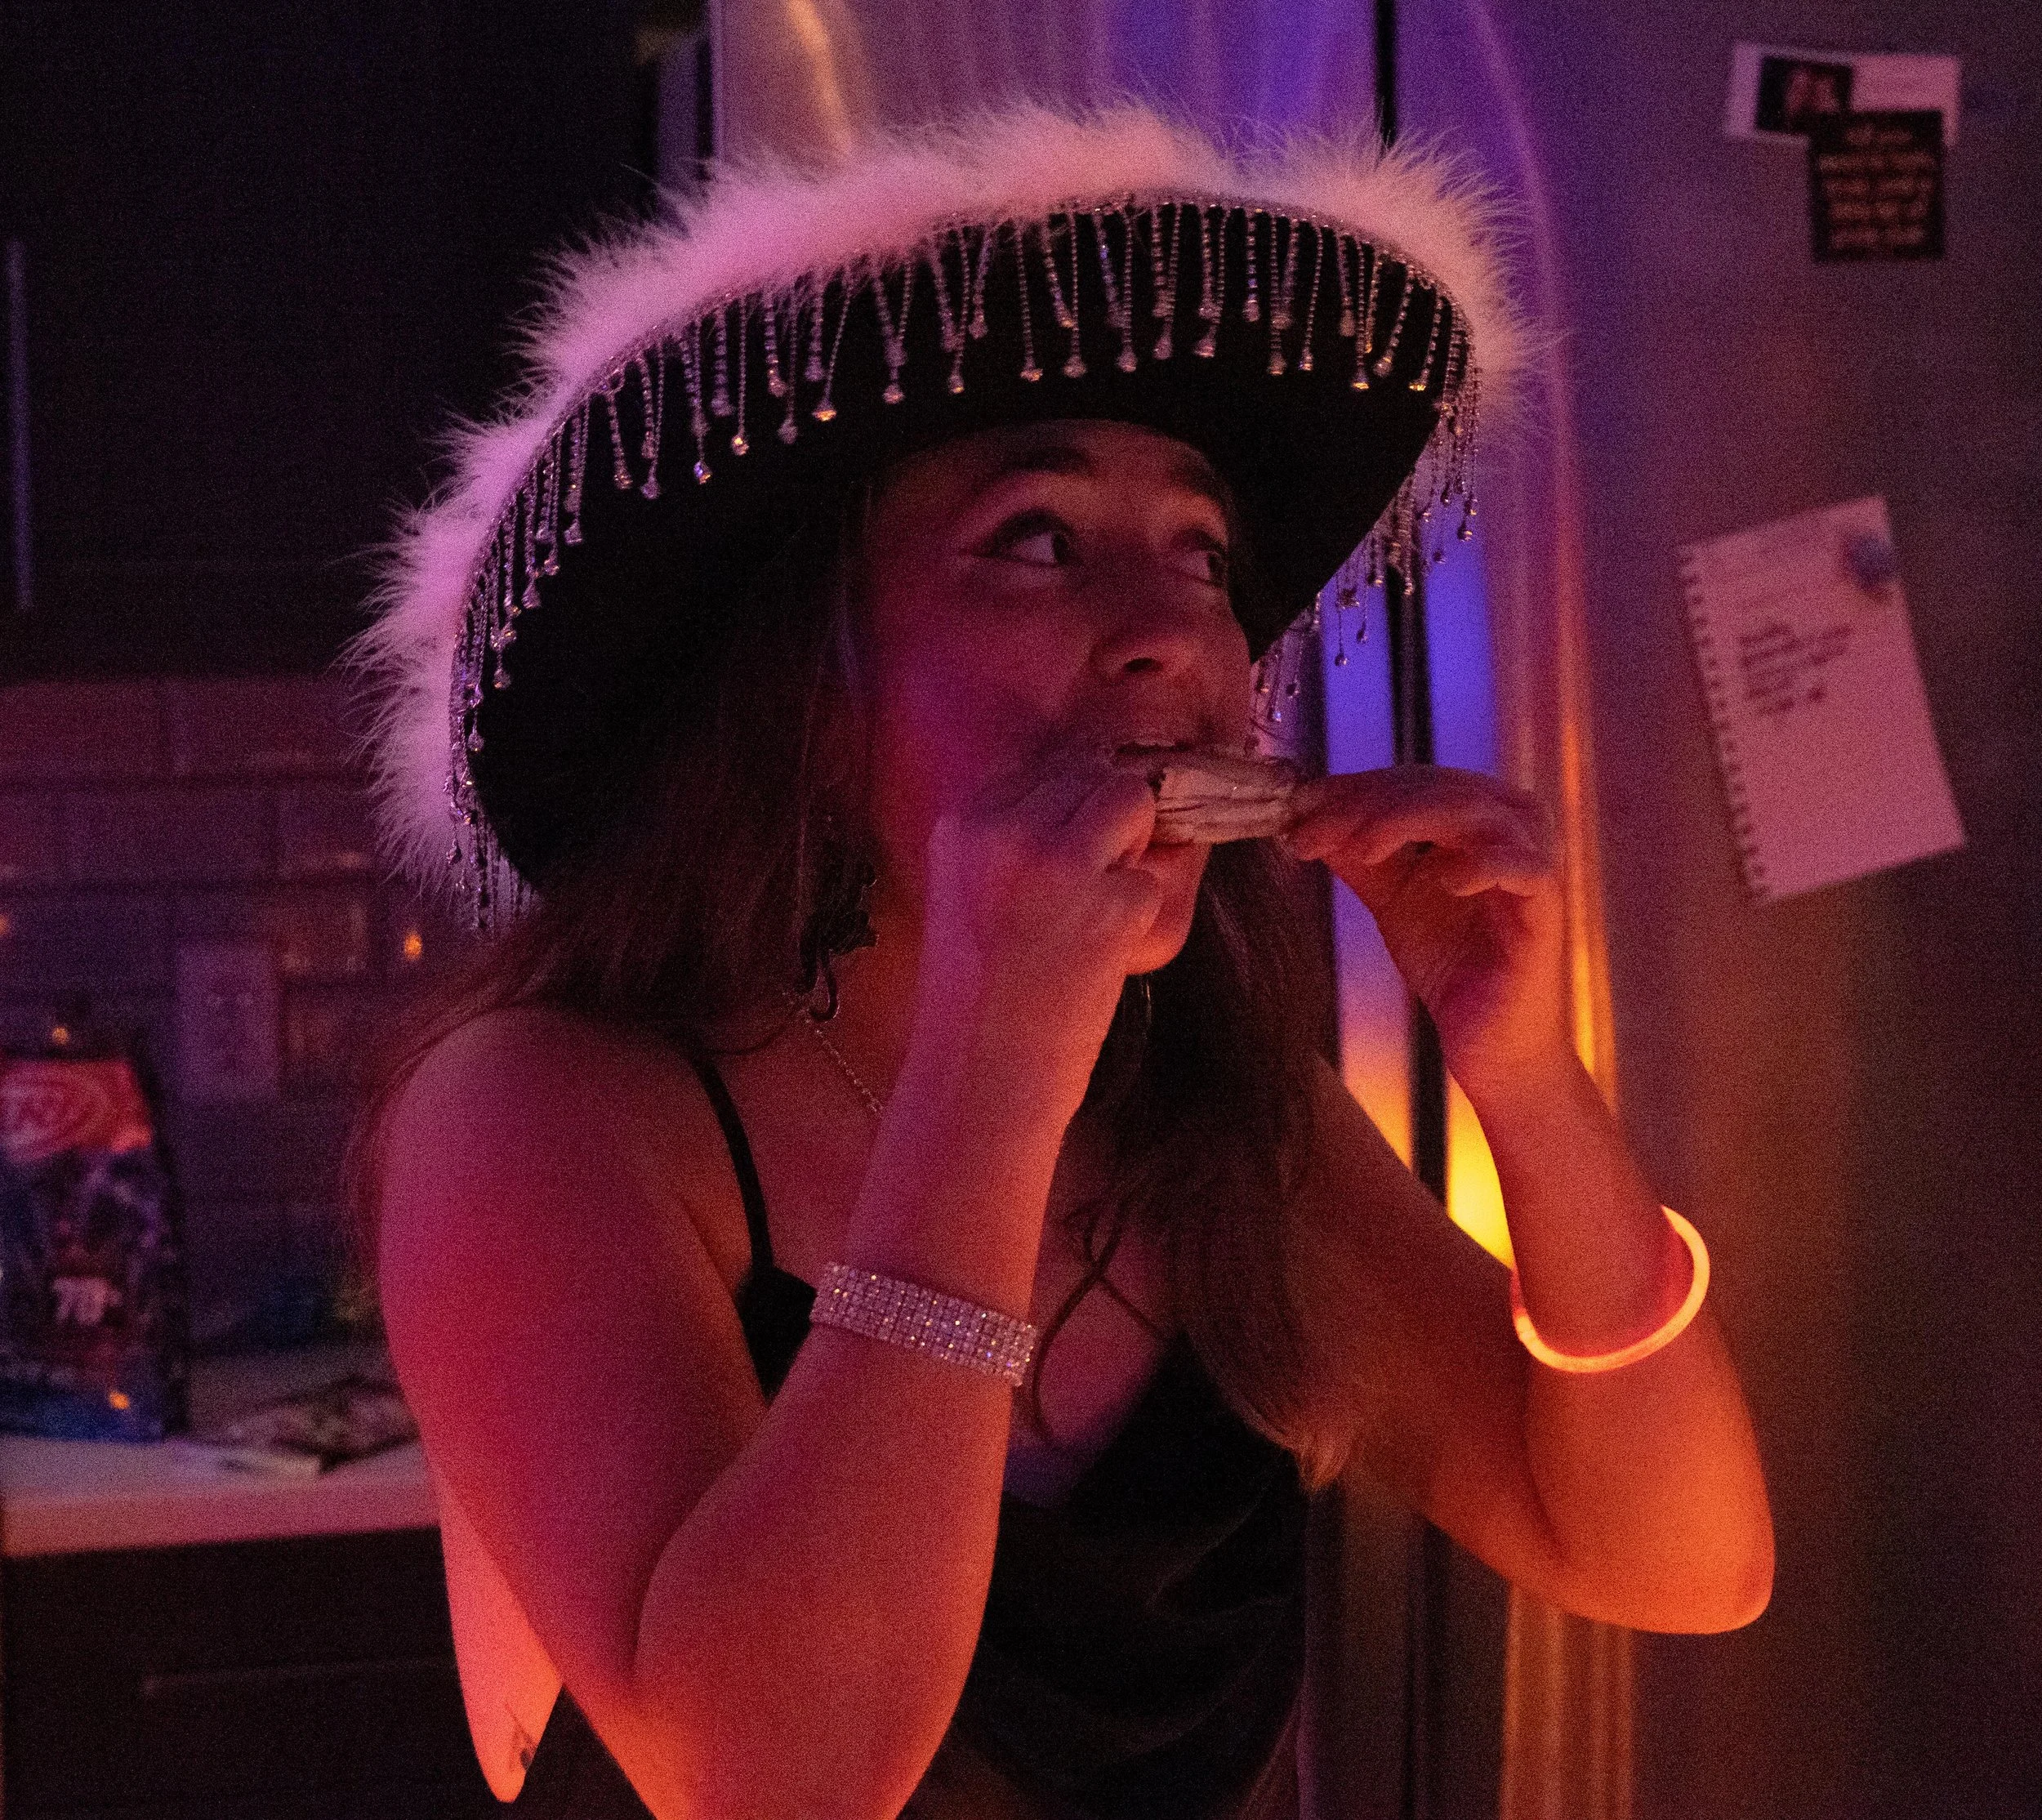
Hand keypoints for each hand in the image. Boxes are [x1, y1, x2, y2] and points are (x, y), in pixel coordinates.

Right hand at [915, 745, 1163, 1123]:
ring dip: (1131, 853)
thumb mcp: (972, 894)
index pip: (1051, 768)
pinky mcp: (1109, 904)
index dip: (1075, 809)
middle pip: (1097, 774)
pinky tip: (1096, 956)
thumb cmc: (981, 998)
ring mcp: (1059, 862)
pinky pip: (1152, 879)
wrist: (979, 1081)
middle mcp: (1006, 829)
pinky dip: (1138, 916)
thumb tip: (1108, 790)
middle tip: (1079, 898)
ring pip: (1134, 803)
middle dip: (1108, 826)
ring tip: (1090, 916)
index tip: (1061, 868)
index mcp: (964, 822)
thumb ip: (1021, 838)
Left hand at [1281, 766, 1565, 1095]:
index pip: (1411, 781)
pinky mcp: (1547, 908)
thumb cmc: (1449, 961)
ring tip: (1361, 850)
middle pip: (1439, 788)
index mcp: (1475, 815)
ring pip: (1478, 813)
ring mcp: (1532, 863)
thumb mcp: (1390, 895)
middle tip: (1311, 832)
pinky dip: (1486, 865)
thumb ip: (1357, 854)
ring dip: (1411, 822)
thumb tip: (1305, 816)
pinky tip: (1448, 881)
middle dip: (1367, 806)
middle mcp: (1510, 827)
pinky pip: (1527, 868)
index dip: (1352, 789)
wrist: (1486, 1038)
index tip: (1295, 808)